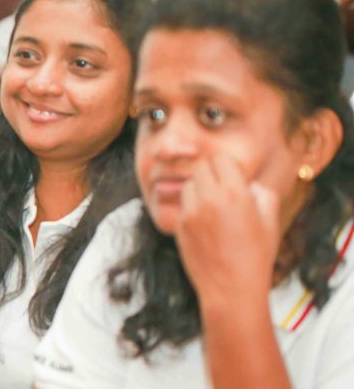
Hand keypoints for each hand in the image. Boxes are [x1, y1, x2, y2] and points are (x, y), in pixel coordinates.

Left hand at [174, 155, 282, 308]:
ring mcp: (190, 212)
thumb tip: (249, 183)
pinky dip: (191, 209)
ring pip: (188, 185)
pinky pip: (183, 206)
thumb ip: (262, 193)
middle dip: (212, 175)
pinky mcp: (179, 226)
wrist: (231, 290)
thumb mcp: (270, 221)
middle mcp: (209, 199)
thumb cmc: (255, 256)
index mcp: (235, 194)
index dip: (227, 166)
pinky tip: (205, 226)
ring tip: (214, 208)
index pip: (221, 159)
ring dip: (199, 190)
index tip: (233, 177)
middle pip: (201, 168)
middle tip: (222, 190)